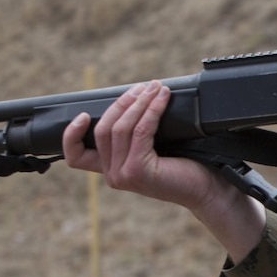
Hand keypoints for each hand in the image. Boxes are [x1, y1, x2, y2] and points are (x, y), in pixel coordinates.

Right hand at [62, 80, 265, 261]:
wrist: (206, 189)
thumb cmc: (184, 167)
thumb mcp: (150, 150)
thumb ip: (133, 135)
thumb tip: (132, 98)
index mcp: (110, 171)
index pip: (76, 157)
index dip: (71, 135)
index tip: (81, 114)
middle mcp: (112, 176)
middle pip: (102, 130)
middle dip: (123, 103)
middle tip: (143, 86)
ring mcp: (123, 175)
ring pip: (121, 128)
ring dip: (139, 102)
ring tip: (155, 87)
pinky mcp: (138, 170)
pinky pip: (141, 131)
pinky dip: (152, 110)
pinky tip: (163, 97)